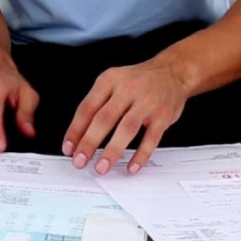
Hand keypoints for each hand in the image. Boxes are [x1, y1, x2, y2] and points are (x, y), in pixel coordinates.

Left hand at [63, 59, 189, 175]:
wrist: (172, 72)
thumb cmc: (138, 81)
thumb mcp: (113, 82)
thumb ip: (97, 104)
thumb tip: (79, 135)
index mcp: (109, 81)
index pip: (87, 108)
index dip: (75, 130)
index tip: (68, 148)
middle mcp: (127, 90)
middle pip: (104, 119)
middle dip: (89, 143)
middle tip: (79, 161)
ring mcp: (146, 103)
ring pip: (126, 129)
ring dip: (112, 151)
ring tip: (101, 167)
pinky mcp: (163, 116)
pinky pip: (151, 139)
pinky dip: (140, 155)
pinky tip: (131, 167)